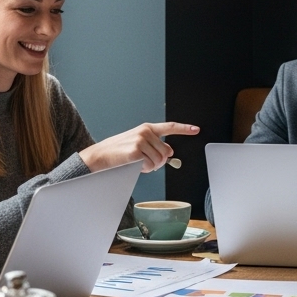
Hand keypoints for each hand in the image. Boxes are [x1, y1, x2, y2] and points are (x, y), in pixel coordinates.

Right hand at [80, 122, 199, 171]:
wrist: (100, 156)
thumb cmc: (118, 152)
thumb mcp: (138, 144)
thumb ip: (155, 145)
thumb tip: (170, 150)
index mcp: (147, 128)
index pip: (170, 127)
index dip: (184, 129)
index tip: (196, 129)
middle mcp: (146, 132)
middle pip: (167, 152)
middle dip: (159, 162)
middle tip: (146, 163)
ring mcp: (141, 140)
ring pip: (160, 160)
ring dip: (151, 166)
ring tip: (138, 163)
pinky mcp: (137, 150)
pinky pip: (150, 165)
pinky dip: (144, 169)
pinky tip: (133, 165)